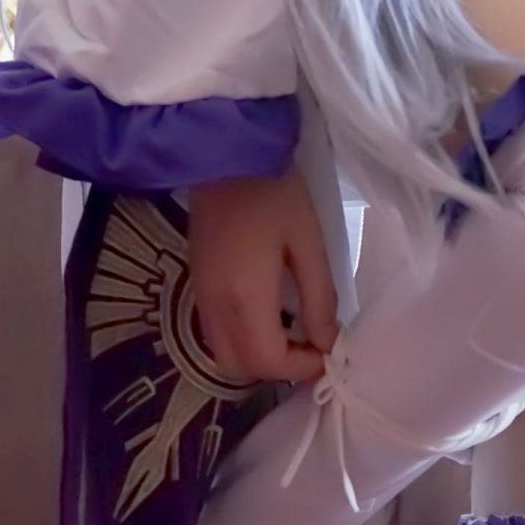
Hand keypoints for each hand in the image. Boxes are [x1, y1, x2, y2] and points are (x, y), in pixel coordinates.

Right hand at [187, 168, 339, 383]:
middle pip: (241, 367)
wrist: (225, 155)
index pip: (268, 360)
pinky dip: (243, 341)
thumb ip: (319, 298)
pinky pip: (216, 333)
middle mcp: (216, 305)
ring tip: (294, 335)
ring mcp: (201, 296)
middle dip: (279, 369)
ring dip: (259, 358)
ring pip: (225, 355)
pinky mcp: (196, 285)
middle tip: (311, 347)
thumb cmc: (275, 193)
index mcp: (245, 296)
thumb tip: (328, 342)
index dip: (301, 368)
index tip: (328, 352)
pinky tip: (270, 317)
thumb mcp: (308, 243)